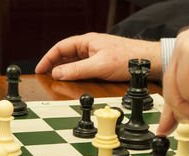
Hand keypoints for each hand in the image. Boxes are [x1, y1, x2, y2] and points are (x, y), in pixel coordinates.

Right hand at [35, 33, 160, 81]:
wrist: (148, 61)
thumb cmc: (128, 58)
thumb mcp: (99, 66)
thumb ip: (76, 70)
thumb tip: (57, 73)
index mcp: (87, 42)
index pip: (60, 47)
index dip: (48, 58)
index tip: (39, 69)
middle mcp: (90, 46)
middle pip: (65, 54)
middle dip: (53, 64)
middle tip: (44, 76)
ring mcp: (96, 54)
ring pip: (74, 61)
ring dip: (64, 70)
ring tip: (55, 80)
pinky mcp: (102, 63)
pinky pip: (83, 67)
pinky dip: (74, 73)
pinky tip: (73, 80)